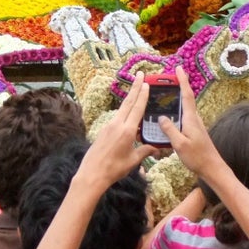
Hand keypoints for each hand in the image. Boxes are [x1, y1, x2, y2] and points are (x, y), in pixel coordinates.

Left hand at [74, 77, 157, 192]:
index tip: (145, 82)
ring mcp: (108, 126)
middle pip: (128, 102)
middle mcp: (117, 125)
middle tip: (139, 74)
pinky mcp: (104, 131)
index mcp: (127, 131)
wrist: (92, 174)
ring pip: (122, 109)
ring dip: (130, 98)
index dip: (142, 95)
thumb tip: (156, 149)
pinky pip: (117, 117)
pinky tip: (128, 113)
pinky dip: (125, 111)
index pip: (137, 108)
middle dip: (134, 87)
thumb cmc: (114, 169)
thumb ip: (145, 151)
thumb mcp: (133, 161)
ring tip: (135, 88)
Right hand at [157, 66, 224, 178]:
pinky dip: (176, 113)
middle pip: (185, 99)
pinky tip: (168, 118)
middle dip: (177, 87)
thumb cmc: (197, 157)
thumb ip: (170, 130)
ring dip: (175, 100)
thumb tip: (161, 117)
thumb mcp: (179, 144)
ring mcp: (195, 125)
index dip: (182, 81)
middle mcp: (194, 119)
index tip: (178, 69)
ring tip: (162, 96)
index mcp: (191, 119)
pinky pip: (183, 118)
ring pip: (183, 109)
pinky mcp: (194, 131)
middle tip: (165, 80)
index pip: (186, 95)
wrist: (212, 167)